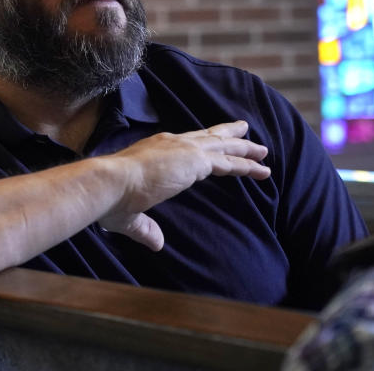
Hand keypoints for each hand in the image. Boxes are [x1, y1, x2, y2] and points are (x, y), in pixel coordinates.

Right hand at [98, 120, 269, 250]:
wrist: (111, 183)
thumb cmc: (111, 197)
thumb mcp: (129, 215)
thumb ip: (146, 228)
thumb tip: (157, 243)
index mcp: (155, 150)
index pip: (185, 144)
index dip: (202, 143)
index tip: (214, 141)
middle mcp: (171, 144)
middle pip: (207, 137)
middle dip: (228, 135)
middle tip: (245, 130)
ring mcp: (184, 150)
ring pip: (223, 147)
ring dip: (245, 150)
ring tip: (263, 152)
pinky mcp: (194, 161)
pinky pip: (228, 163)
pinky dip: (246, 166)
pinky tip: (261, 170)